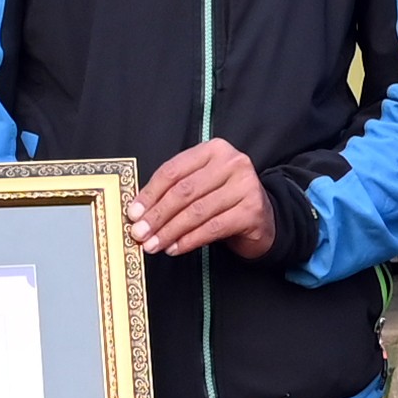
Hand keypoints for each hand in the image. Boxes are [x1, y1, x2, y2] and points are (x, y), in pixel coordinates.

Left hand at [134, 139, 275, 261]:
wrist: (263, 218)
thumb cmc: (224, 200)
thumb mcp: (201, 185)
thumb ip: (174, 190)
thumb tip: (138, 211)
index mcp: (213, 149)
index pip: (173, 170)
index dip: (150, 193)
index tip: (133, 213)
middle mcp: (232, 162)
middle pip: (184, 191)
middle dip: (157, 215)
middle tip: (139, 233)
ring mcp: (245, 185)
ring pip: (197, 211)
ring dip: (170, 231)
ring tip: (154, 244)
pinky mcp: (252, 210)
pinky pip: (212, 227)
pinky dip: (189, 240)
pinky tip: (175, 248)